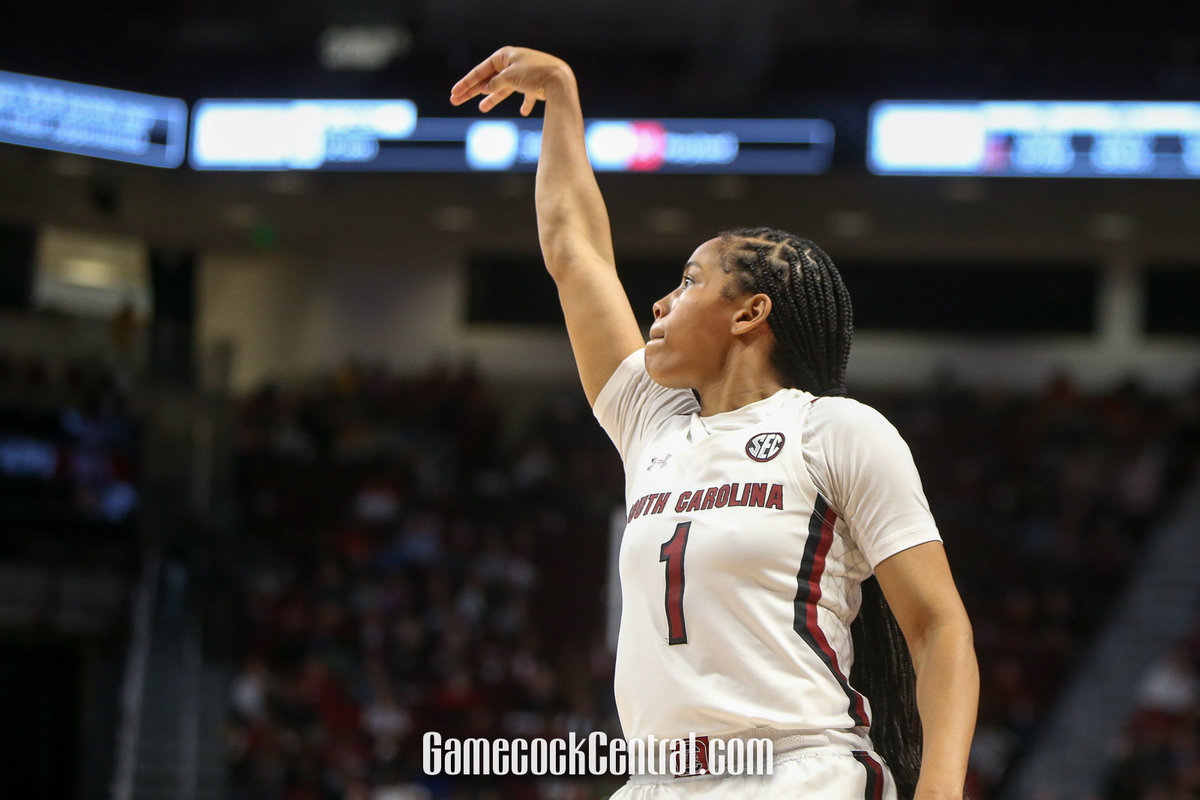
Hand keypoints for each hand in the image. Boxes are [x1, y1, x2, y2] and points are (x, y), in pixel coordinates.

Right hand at [450, 47, 572, 115]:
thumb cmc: (534, 74)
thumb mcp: (509, 77)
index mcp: (505, 56)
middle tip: (456, 101)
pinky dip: (525, 104)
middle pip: (489, 80)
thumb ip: (495, 83)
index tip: (454, 93)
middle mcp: (514, 64)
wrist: (559, 80)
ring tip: (482, 108)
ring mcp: (525, 75)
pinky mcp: (536, 86)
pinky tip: (523, 113)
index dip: (467, 83)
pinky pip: (527, 96)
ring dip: (493, 98)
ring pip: (505, 89)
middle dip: (474, 91)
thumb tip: (486, 88)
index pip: (481, 71)